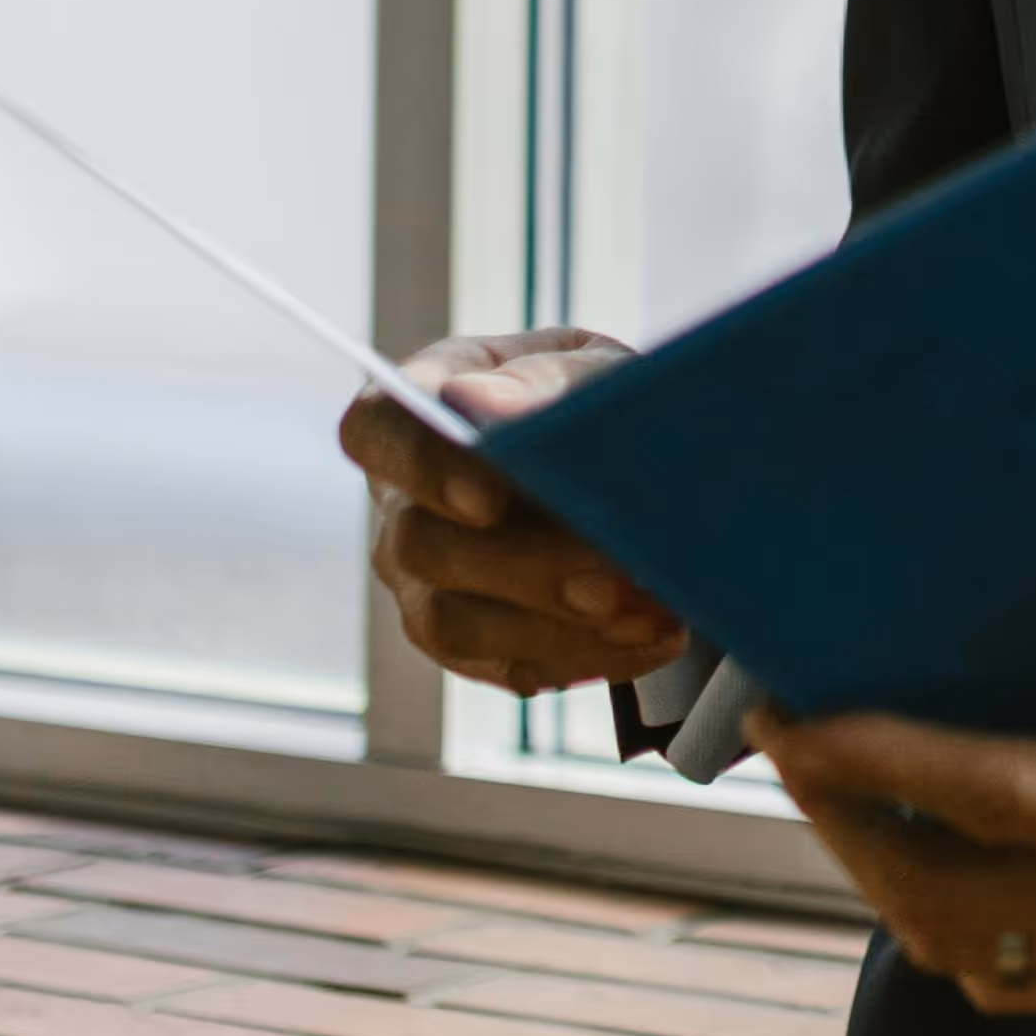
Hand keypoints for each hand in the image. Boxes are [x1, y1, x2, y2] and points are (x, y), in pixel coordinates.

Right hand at [340, 331, 689, 697]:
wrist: (645, 467)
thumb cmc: (603, 401)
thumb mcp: (597, 370)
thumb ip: (546, 382)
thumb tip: (480, 404)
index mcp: (423, 404)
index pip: (378, 429)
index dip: (420, 465)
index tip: (488, 496)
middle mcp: (406, 500)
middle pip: (422, 544)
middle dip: (525, 565)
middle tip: (614, 575)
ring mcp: (428, 580)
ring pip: (452, 623)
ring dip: (556, 625)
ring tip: (648, 612)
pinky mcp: (474, 644)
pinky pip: (510, 666)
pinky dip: (590, 655)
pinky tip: (656, 634)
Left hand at [753, 510, 1035, 1018]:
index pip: (992, 796)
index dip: (880, 758)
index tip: (792, 718)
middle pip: (935, 890)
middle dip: (842, 820)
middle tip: (788, 738)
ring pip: (960, 951)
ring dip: (883, 878)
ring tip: (844, 794)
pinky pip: (1015, 982)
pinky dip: (950, 929)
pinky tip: (946, 864)